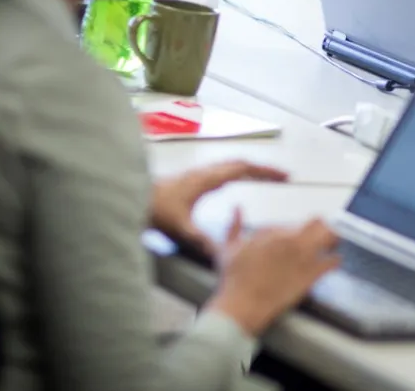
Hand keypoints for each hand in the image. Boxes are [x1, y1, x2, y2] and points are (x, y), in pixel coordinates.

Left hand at [150, 160, 287, 255]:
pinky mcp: (191, 179)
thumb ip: (199, 238)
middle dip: (263, 169)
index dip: (266, 172)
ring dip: (249, 169)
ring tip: (264, 177)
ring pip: (230, 165)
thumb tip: (219, 251)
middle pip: (240, 163)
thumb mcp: (178, 227)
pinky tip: (233, 182)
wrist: (131, 198)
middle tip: (281, 176)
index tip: (283, 175)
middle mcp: (204, 172)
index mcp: (207, 180)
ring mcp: (197, 174)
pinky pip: (220, 170)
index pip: (243, 169)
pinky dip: (235, 172)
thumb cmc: (153, 210)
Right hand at [206, 209, 340, 336]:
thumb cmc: (233, 279)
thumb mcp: (228, 248)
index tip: (292, 241)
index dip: (294, 232)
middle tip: (320, 237)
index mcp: (274, 232)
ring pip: (331, 236)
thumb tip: (236, 208)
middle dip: (321, 228)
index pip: (294, 223)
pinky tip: (333, 263)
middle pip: (319, 223)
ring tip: (331, 246)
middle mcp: (291, 240)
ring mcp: (304, 257)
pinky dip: (335, 261)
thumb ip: (233, 225)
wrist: (243, 305)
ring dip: (333, 240)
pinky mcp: (311, 275)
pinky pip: (334, 261)